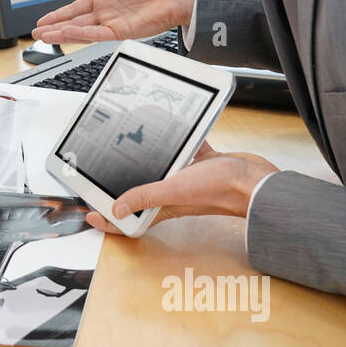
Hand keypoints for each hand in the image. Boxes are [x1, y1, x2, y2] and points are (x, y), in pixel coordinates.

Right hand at [32, 0, 195, 43]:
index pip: (75, 9)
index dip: (58, 15)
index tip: (42, 21)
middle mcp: (106, 13)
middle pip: (74, 23)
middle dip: (54, 29)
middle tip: (36, 34)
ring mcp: (113, 23)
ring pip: (82, 31)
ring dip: (63, 34)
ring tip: (45, 37)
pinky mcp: (123, 31)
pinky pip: (98, 34)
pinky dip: (82, 34)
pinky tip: (68, 34)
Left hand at [84, 142, 278, 232]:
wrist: (256, 180)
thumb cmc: (221, 188)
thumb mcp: (175, 190)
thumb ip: (146, 197)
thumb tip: (117, 207)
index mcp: (164, 205)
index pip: (130, 220)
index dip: (109, 220)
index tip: (89, 214)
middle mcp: (173, 193)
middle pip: (140, 193)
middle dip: (120, 187)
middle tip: (99, 177)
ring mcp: (187, 178)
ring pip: (160, 170)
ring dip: (146, 160)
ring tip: (126, 146)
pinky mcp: (201, 162)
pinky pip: (183, 150)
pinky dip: (176, 140)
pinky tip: (168, 126)